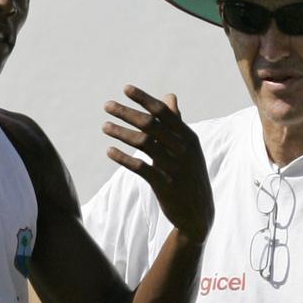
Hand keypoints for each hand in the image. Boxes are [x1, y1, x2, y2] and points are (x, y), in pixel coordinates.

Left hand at [103, 84, 213, 243]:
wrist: (198, 214)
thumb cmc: (189, 174)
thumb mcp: (188, 147)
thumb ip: (176, 122)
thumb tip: (169, 97)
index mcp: (189, 137)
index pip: (164, 112)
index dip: (144, 99)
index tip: (125, 88)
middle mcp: (183, 149)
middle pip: (151, 125)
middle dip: (127, 113)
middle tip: (107, 105)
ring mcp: (174, 167)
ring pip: (144, 144)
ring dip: (121, 133)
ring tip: (104, 127)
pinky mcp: (164, 185)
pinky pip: (141, 168)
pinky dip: (124, 159)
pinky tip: (110, 151)